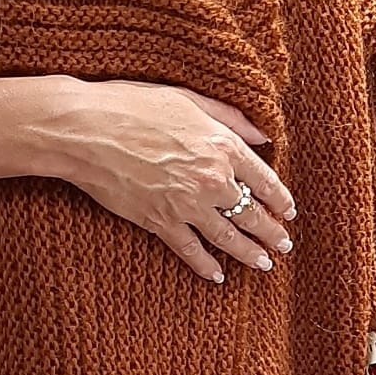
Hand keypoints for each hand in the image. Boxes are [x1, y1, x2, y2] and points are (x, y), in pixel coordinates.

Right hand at [39, 76, 296, 282]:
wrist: (86, 130)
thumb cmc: (132, 105)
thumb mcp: (188, 99)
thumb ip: (229, 118)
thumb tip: (262, 136)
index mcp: (222, 145)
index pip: (265, 179)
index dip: (281, 198)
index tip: (289, 211)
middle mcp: (211, 179)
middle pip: (252, 213)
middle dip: (271, 232)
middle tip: (284, 244)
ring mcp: (186, 204)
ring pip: (228, 237)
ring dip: (249, 254)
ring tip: (265, 264)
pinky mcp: (160, 222)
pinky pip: (190, 250)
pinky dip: (204, 266)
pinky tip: (217, 275)